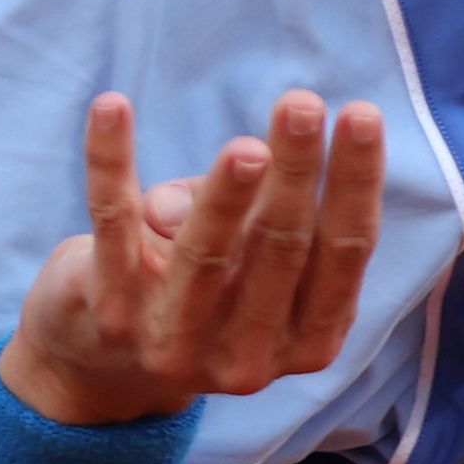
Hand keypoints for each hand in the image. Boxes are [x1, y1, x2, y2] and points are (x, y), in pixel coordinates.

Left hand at [0, 90, 388, 426]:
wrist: (102, 359)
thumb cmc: (205, 284)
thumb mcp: (251, 255)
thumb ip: (256, 212)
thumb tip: (233, 171)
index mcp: (309, 339)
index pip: (345, 251)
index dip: (356, 182)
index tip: (361, 114)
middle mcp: (249, 358)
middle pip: (282, 250)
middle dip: (296, 172)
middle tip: (302, 105)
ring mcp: (176, 343)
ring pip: (205, 254)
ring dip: (226, 192)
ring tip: (246, 145)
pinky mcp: (110, 314)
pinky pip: (114, 223)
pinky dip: (111, 161)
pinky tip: (111, 105)